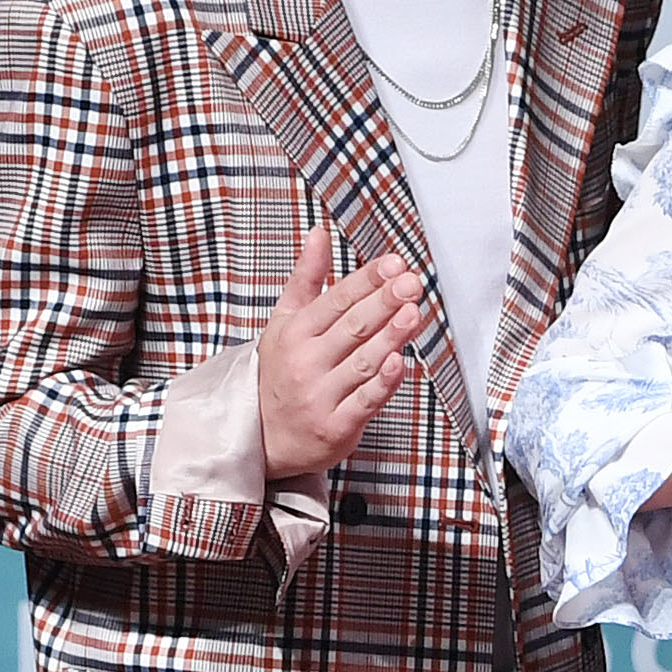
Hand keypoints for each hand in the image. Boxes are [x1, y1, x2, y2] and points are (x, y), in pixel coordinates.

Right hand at [257, 227, 422, 480]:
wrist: (259, 438)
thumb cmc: (278, 373)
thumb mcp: (284, 321)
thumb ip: (307, 277)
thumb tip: (319, 233)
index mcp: (294, 333)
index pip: (336, 300)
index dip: (367, 280)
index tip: (394, 263)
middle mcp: (306, 362)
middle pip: (352, 326)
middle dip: (384, 301)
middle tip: (410, 282)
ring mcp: (320, 396)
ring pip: (362, 361)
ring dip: (390, 336)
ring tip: (412, 312)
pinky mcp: (335, 427)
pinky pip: (364, 402)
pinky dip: (382, 383)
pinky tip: (399, 362)